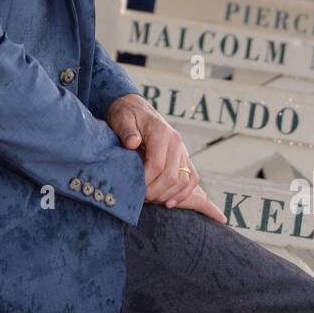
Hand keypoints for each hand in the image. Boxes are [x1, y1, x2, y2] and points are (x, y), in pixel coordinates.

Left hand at [106, 93, 224, 219]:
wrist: (137, 109)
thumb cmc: (127, 115)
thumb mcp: (122, 118)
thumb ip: (126, 130)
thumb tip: (132, 142)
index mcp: (161, 132)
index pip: (157, 164)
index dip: (146, 181)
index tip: (133, 189)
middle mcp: (176, 142)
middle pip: (172, 176)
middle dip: (155, 192)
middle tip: (140, 199)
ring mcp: (182, 150)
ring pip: (184, 180)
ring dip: (168, 195)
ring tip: (151, 200)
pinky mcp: (184, 157)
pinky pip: (192, 178)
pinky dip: (182, 193)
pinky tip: (169, 203)